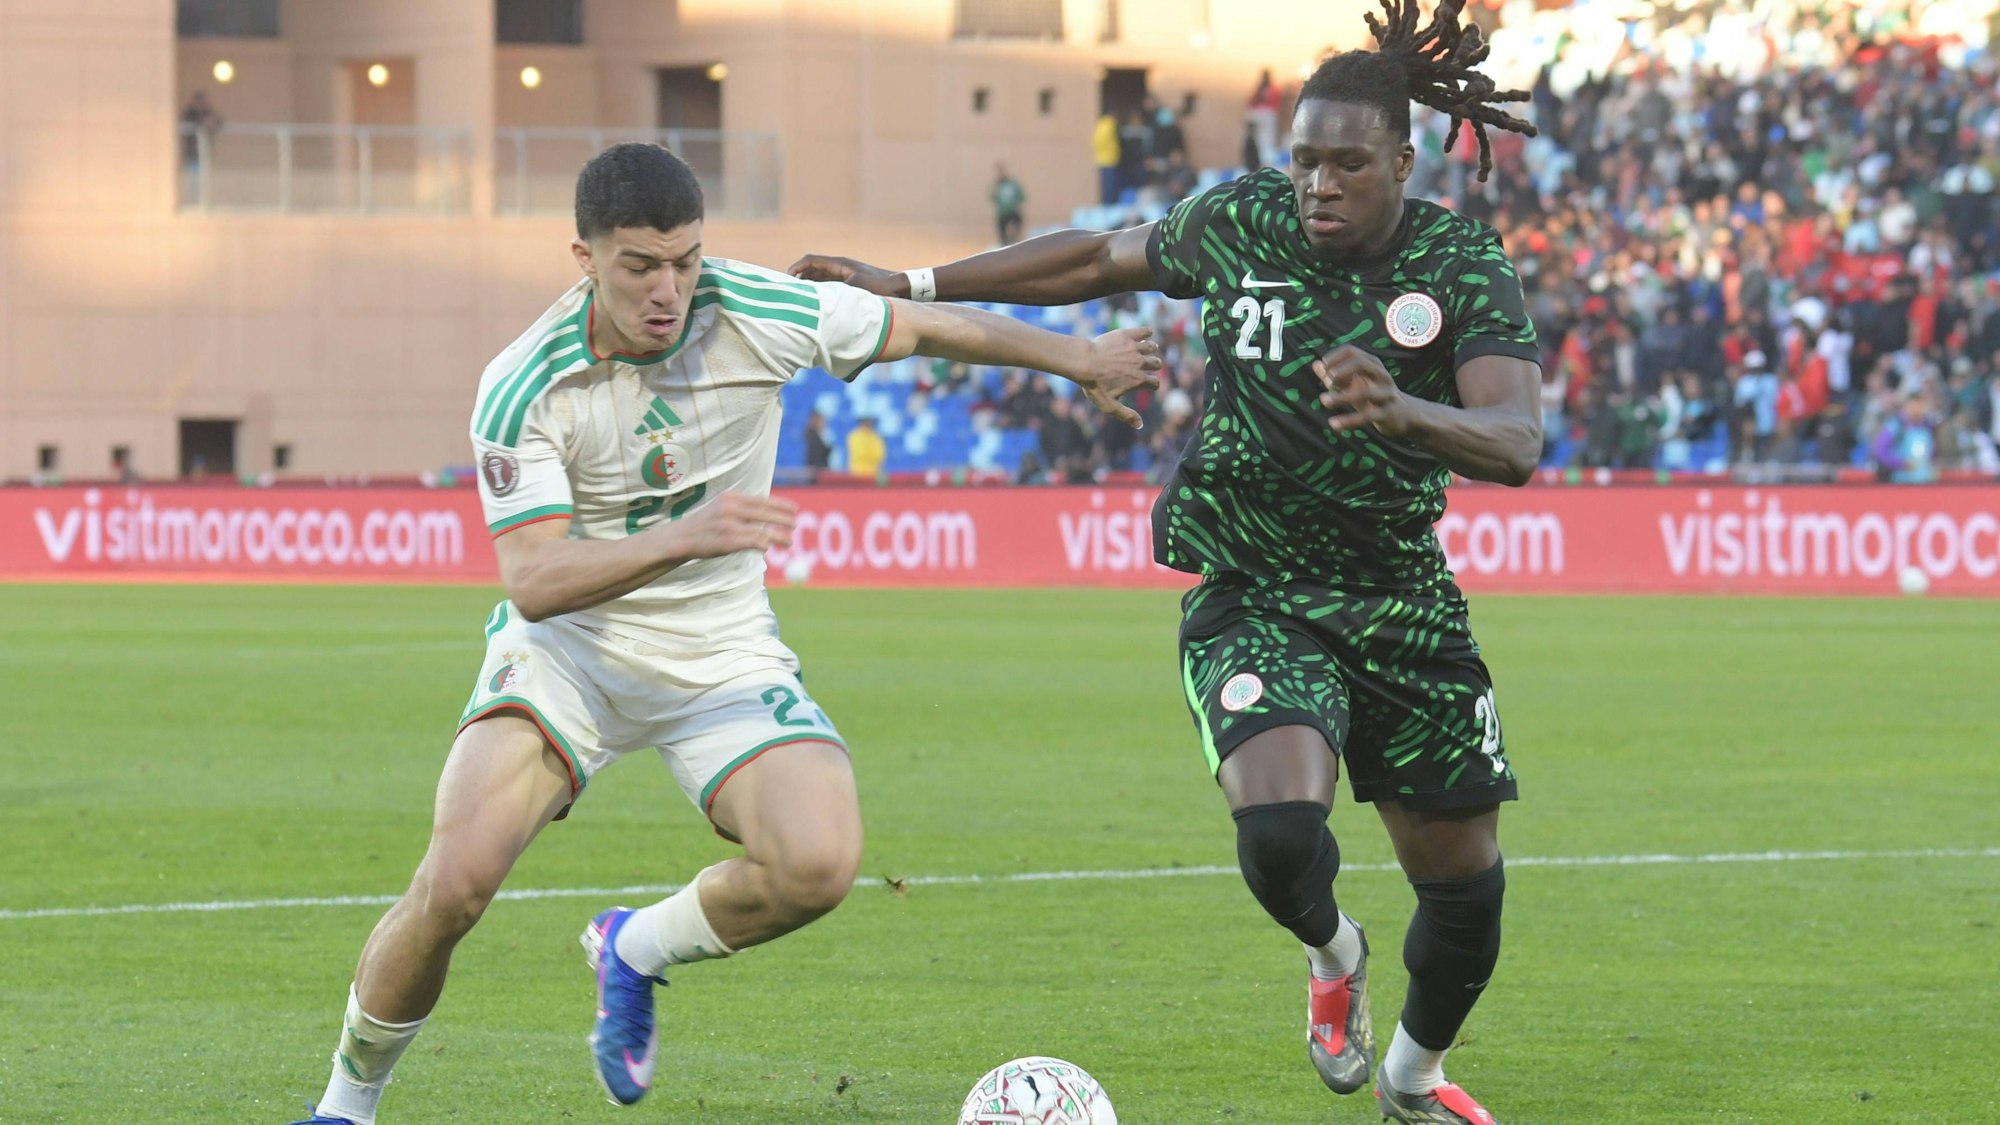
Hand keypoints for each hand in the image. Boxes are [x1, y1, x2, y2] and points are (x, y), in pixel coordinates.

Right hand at [662, 492, 797, 559]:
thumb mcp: (722, 507)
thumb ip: (742, 507)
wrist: (681, 538)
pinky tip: (766, 548)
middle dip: (784, 520)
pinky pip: (755, 543)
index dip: (781, 505)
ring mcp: (730, 524)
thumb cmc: (705, 525)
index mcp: (731, 497)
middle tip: (795, 525)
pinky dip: (764, 546)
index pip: (763, 500)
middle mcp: (731, 508)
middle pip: (767, 513)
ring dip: (779, 537)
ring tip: (789, 542)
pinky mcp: (730, 541)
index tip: (794, 509)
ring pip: (764, 531)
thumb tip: (768, 511)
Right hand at [788, 254, 905, 296]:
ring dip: (809, 286)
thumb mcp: (856, 287)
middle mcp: (839, 267)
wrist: (898, 287)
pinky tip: (816, 304)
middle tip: (788, 291)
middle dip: (799, 278)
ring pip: (819, 279)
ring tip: (798, 299)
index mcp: (839, 263)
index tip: (786, 278)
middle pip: (812, 270)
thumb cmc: (880, 285)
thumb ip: (837, 291)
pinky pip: (828, 287)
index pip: (810, 260)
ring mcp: (843, 276)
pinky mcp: (848, 285)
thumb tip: (820, 299)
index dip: (796, 267)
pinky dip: (820, 293)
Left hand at [1081, 327, 1164, 428]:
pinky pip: (1143, 331)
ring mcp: (1134, 348)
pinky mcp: (1126, 335)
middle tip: (1153, 364)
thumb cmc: (1094, 385)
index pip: (1154, 383)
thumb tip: (1140, 425)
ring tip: (1151, 348)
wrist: (1084, 362)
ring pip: (1151, 347)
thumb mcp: (1109, 405)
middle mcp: (1140, 363)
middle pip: (1156, 363)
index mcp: (1138, 380)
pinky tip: (1148, 332)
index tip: (1150, 384)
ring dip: (1152, 349)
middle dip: (1155, 366)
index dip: (1153, 385)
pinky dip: (1147, 332)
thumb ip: (1126, 415)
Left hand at [1316, 345, 1416, 437]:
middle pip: (1362, 363)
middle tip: (1328, 382)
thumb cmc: (1374, 396)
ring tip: (1323, 401)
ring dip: (1342, 397)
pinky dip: (1349, 420)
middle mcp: (1382, 375)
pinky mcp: (1388, 413)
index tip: (1323, 368)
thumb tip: (1316, 365)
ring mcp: (1387, 394)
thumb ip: (1336, 376)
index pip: (1352, 351)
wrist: (1404, 414)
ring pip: (1366, 392)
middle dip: (1341, 370)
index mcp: (1372, 364)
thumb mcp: (1355, 384)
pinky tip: (1333, 424)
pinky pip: (1368, 416)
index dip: (1335, 357)